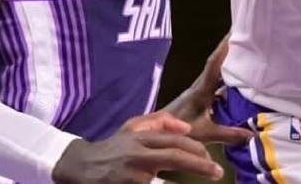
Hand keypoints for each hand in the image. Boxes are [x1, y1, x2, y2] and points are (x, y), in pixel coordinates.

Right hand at [51, 127, 222, 183]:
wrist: (82, 166)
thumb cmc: (115, 146)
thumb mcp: (134, 126)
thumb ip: (161, 122)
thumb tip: (187, 127)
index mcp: (141, 138)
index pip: (174, 142)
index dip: (196, 149)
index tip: (212, 157)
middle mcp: (137, 156)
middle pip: (174, 158)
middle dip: (199, 164)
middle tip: (218, 172)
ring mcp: (131, 177)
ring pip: (162, 181)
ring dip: (184, 182)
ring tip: (205, 179)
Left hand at [162, 36, 250, 144]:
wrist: (157, 135)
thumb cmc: (179, 131)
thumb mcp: (206, 133)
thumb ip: (229, 134)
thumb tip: (252, 134)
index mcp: (201, 90)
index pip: (214, 64)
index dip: (224, 48)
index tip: (234, 32)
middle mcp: (200, 85)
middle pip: (216, 62)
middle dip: (228, 47)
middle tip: (242, 34)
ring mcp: (198, 90)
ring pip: (215, 71)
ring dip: (227, 60)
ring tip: (242, 51)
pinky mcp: (198, 97)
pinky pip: (214, 81)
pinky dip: (225, 76)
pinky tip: (235, 80)